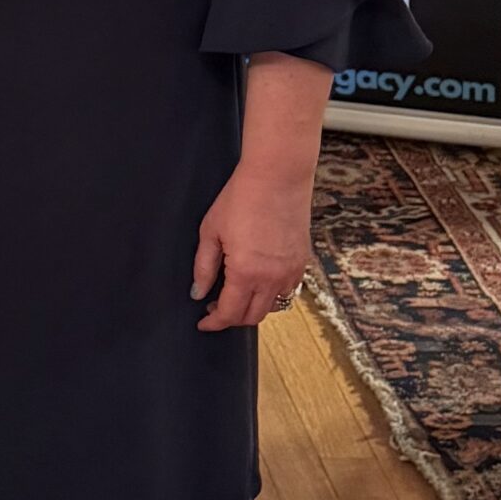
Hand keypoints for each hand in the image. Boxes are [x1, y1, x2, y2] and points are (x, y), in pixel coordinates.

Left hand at [191, 162, 311, 331]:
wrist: (277, 176)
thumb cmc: (240, 198)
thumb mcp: (211, 231)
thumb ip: (204, 266)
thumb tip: (198, 293)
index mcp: (245, 272)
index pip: (229, 313)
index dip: (214, 323)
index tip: (203, 323)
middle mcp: (272, 278)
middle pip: (252, 317)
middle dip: (231, 318)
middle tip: (215, 307)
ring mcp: (291, 271)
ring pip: (272, 307)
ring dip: (252, 308)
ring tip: (236, 294)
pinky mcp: (302, 262)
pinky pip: (288, 291)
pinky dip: (272, 294)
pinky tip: (258, 281)